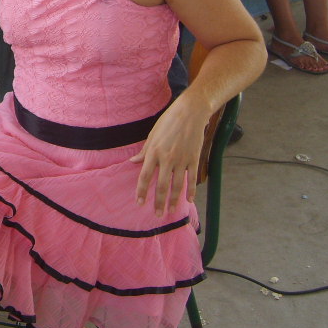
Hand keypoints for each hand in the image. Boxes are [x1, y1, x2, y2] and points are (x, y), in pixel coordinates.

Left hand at [129, 99, 205, 216]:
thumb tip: (133, 161)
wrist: (190, 113)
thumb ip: (144, 151)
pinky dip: (191, 190)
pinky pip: (192, 178)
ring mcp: (181, 160)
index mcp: (154, 152)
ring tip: (170, 211)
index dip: (142, 191)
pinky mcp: (194, 159)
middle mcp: (167, 158)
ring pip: (177, 185)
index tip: (140, 203)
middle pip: (161, 185)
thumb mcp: (152, 135)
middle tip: (156, 214)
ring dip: (173, 200)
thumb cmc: (168, 122)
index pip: (145, 176)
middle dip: (158, 202)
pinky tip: (189, 200)